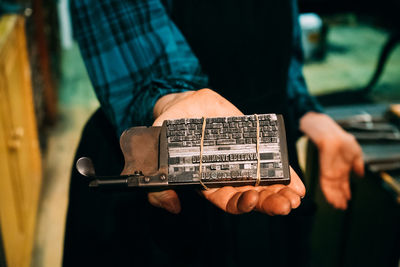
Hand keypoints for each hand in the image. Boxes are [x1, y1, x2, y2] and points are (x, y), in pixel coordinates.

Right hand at [149, 89, 305, 214]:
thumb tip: (173, 204)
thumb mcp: (159, 149)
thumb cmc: (171, 127)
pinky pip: (273, 160)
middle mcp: (229, 174)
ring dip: (281, 192)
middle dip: (268, 202)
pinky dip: (286, 173)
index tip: (249, 200)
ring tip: (295, 197)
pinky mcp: (255, 143)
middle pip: (251, 195)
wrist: (185, 104)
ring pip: (264, 182)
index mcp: (209, 180)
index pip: (227, 199)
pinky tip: (299, 184)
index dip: (239, 204)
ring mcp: (244, 159)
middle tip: (285, 205)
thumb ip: (159, 181)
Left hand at [300, 112, 363, 209]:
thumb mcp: (355, 154)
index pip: (344, 183)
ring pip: (332, 190)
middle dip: (340, 198)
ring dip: (335, 198)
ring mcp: (330, 173)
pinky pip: (326, 186)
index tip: (348, 200)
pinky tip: (332, 200)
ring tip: (338, 207)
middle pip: (337, 189)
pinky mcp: (324, 173)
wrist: (332, 136)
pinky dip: (329, 194)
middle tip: (342, 207)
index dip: (345, 192)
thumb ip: (358, 165)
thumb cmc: (343, 141)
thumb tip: (361, 174)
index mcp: (343, 168)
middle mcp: (336, 172)